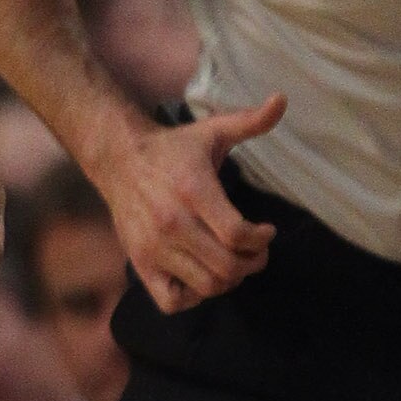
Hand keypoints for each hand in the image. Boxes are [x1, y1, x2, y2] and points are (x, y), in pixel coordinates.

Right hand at [98, 96, 283, 312]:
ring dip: (228, 280)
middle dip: (253, 263)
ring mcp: (154, 247)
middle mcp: (172, 223)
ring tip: (233, 264)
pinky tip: (200, 277)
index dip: (261, 240)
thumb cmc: (173, 149)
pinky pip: (171, 300)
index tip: (266, 232)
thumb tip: (281, 100)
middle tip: (256, 253)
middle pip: (226, 267)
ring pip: (205, 286)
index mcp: (194, 190)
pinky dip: (191, 297)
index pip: (237, 234)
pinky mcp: (140, 263)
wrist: (118, 159)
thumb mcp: (213, 130)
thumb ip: (250, 121)